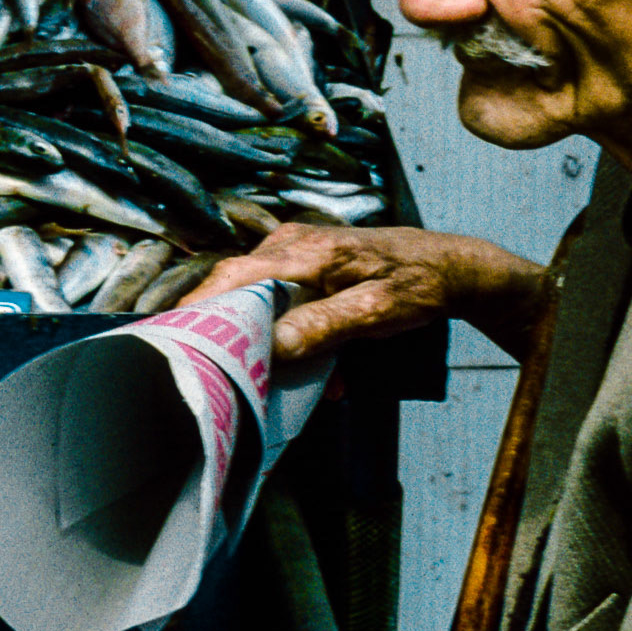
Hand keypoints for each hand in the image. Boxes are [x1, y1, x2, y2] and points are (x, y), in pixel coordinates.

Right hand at [189, 223, 548, 365]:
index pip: (231, 277)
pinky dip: (295, 338)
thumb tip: (271, 347)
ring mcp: (295, 254)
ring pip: (261, 304)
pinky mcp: (305, 268)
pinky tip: (325, 372)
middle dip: (238, 340)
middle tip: (234, 383)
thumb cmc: (417, 285)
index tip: (181, 350)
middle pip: (237, 293)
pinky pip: (283, 305)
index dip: (199, 312)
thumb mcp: (375, 311)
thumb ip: (323, 326)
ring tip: (292, 386)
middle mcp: (289, 244)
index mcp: (304, 250)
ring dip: (275, 347)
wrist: (450, 267)